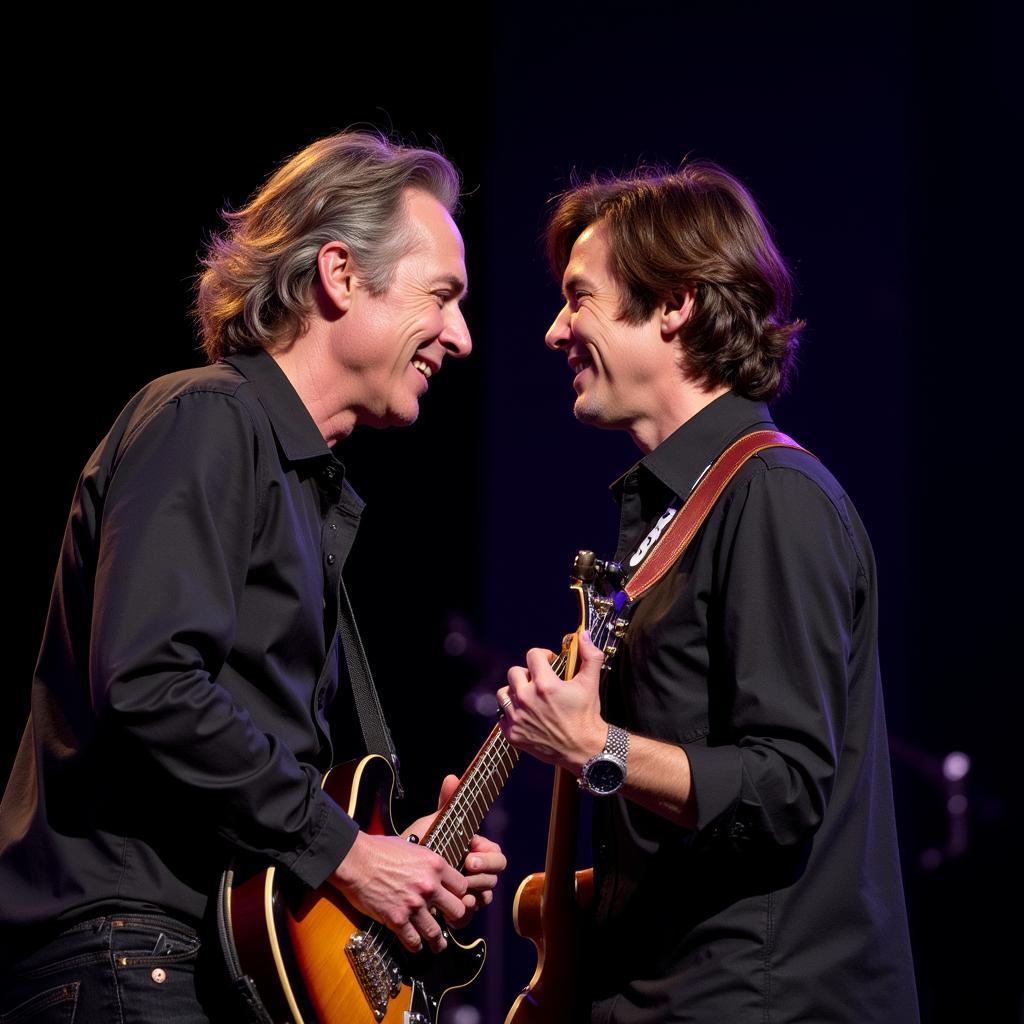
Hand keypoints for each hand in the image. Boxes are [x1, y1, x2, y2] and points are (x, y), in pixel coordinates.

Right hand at [330, 829, 467, 953]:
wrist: (355, 860)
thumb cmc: (380, 849)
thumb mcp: (412, 847)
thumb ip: (427, 863)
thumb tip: (433, 870)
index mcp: (435, 865)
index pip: (462, 886)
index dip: (460, 894)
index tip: (455, 899)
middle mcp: (429, 886)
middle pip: (457, 910)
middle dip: (455, 917)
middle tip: (450, 922)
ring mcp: (414, 905)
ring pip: (436, 932)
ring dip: (438, 941)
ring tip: (439, 946)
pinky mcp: (396, 919)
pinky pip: (413, 941)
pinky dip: (415, 946)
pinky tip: (416, 946)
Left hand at [403, 775, 507, 927]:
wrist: (387, 873)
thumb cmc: (411, 846)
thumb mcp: (428, 825)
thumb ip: (444, 804)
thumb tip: (452, 778)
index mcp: (472, 850)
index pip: (495, 853)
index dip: (487, 858)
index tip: (470, 858)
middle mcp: (473, 871)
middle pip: (494, 876)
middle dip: (482, 876)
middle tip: (465, 872)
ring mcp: (466, 892)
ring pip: (484, 897)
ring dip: (473, 896)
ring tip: (458, 896)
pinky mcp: (454, 911)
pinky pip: (468, 916)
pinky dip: (462, 915)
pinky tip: (450, 913)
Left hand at [498, 630, 607, 772]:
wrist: (584, 750)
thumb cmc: (587, 715)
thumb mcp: (591, 683)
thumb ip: (589, 655)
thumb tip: (583, 635)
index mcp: (545, 684)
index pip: (532, 655)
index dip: (543, 656)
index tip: (550, 663)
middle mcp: (527, 699)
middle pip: (514, 671)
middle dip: (527, 673)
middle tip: (539, 682)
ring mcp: (517, 717)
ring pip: (504, 692)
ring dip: (515, 691)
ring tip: (529, 697)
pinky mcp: (512, 733)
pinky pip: (502, 714)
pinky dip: (511, 712)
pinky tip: (527, 714)